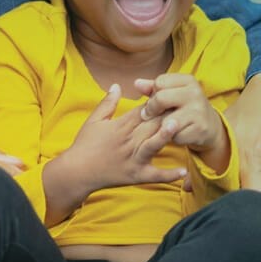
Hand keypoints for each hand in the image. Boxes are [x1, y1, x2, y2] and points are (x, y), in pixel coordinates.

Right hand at [62, 84, 186, 191]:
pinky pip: (154, 176)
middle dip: (167, 113)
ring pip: (153, 145)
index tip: (171, 93)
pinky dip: (168, 175)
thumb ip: (107, 103)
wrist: (76, 172)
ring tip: (179, 126)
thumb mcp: (93, 120)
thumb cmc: (84, 145)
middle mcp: (128, 141)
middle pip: (150, 124)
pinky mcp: (136, 176)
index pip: (142, 110)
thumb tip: (117, 85)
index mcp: (120, 126)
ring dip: (165, 135)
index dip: (157, 101)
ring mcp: (133, 159)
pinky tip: (182, 171)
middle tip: (183, 104)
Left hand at [133, 75, 226, 154]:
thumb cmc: (185, 107)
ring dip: (161, 126)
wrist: (210, 126)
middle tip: (148, 115)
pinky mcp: (200, 129)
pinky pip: (174, 135)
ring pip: (166, 120)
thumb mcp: (172, 93)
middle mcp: (195, 93)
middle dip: (151, 109)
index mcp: (188, 80)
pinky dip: (172, 138)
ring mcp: (199, 111)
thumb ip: (153, 88)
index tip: (154, 101)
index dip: (152, 93)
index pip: (159, 82)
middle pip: (160, 99)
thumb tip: (136, 83)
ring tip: (164, 125)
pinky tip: (177, 134)